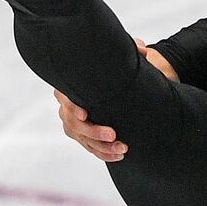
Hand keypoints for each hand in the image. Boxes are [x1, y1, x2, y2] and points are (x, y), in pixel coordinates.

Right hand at [55, 39, 176, 161]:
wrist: (109, 81)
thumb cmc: (111, 67)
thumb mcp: (120, 55)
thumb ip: (129, 50)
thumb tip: (141, 49)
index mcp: (71, 85)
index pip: (65, 97)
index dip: (72, 106)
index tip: (84, 113)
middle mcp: (67, 104)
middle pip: (73, 123)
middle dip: (93, 131)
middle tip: (113, 135)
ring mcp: (72, 121)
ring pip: (82, 138)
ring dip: (102, 146)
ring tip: (123, 149)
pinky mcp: (81, 133)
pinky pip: (89, 147)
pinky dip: (103, 153)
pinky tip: (119, 155)